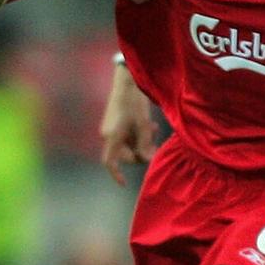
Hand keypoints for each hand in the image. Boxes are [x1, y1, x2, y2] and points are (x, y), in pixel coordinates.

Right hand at [99, 64, 158, 184]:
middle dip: (139, 153)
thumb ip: (145, 144)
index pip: (109, 162)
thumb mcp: (143, 124)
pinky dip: (137, 134)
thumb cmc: (134, 102)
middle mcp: (108, 135)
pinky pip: (126, 135)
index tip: (124, 183)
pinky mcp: (115, 122)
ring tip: (155, 131)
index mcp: (112, 137)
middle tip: (155, 148)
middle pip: (123, 154)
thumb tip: (148, 161)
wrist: (126, 80)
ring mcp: (111, 128)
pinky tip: (150, 125)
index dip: (116, 174)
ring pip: (127, 144)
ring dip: (141, 142)